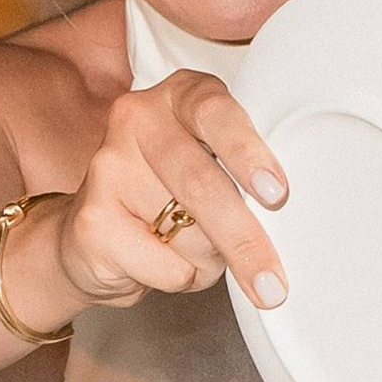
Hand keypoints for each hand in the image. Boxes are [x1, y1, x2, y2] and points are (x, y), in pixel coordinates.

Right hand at [14, 71, 289, 327]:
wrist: (95, 234)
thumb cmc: (172, 194)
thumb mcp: (213, 161)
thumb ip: (243, 170)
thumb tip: (290, 219)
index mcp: (180, 96)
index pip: (215, 113)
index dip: (248, 153)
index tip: (276, 195)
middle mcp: (137, 119)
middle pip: (201, 183)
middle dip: (244, 239)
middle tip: (274, 285)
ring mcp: (107, 167)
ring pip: (189, 233)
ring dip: (210, 260)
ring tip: (191, 248)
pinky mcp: (91, 220)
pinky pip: (164, 266)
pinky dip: (181, 278)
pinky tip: (161, 262)